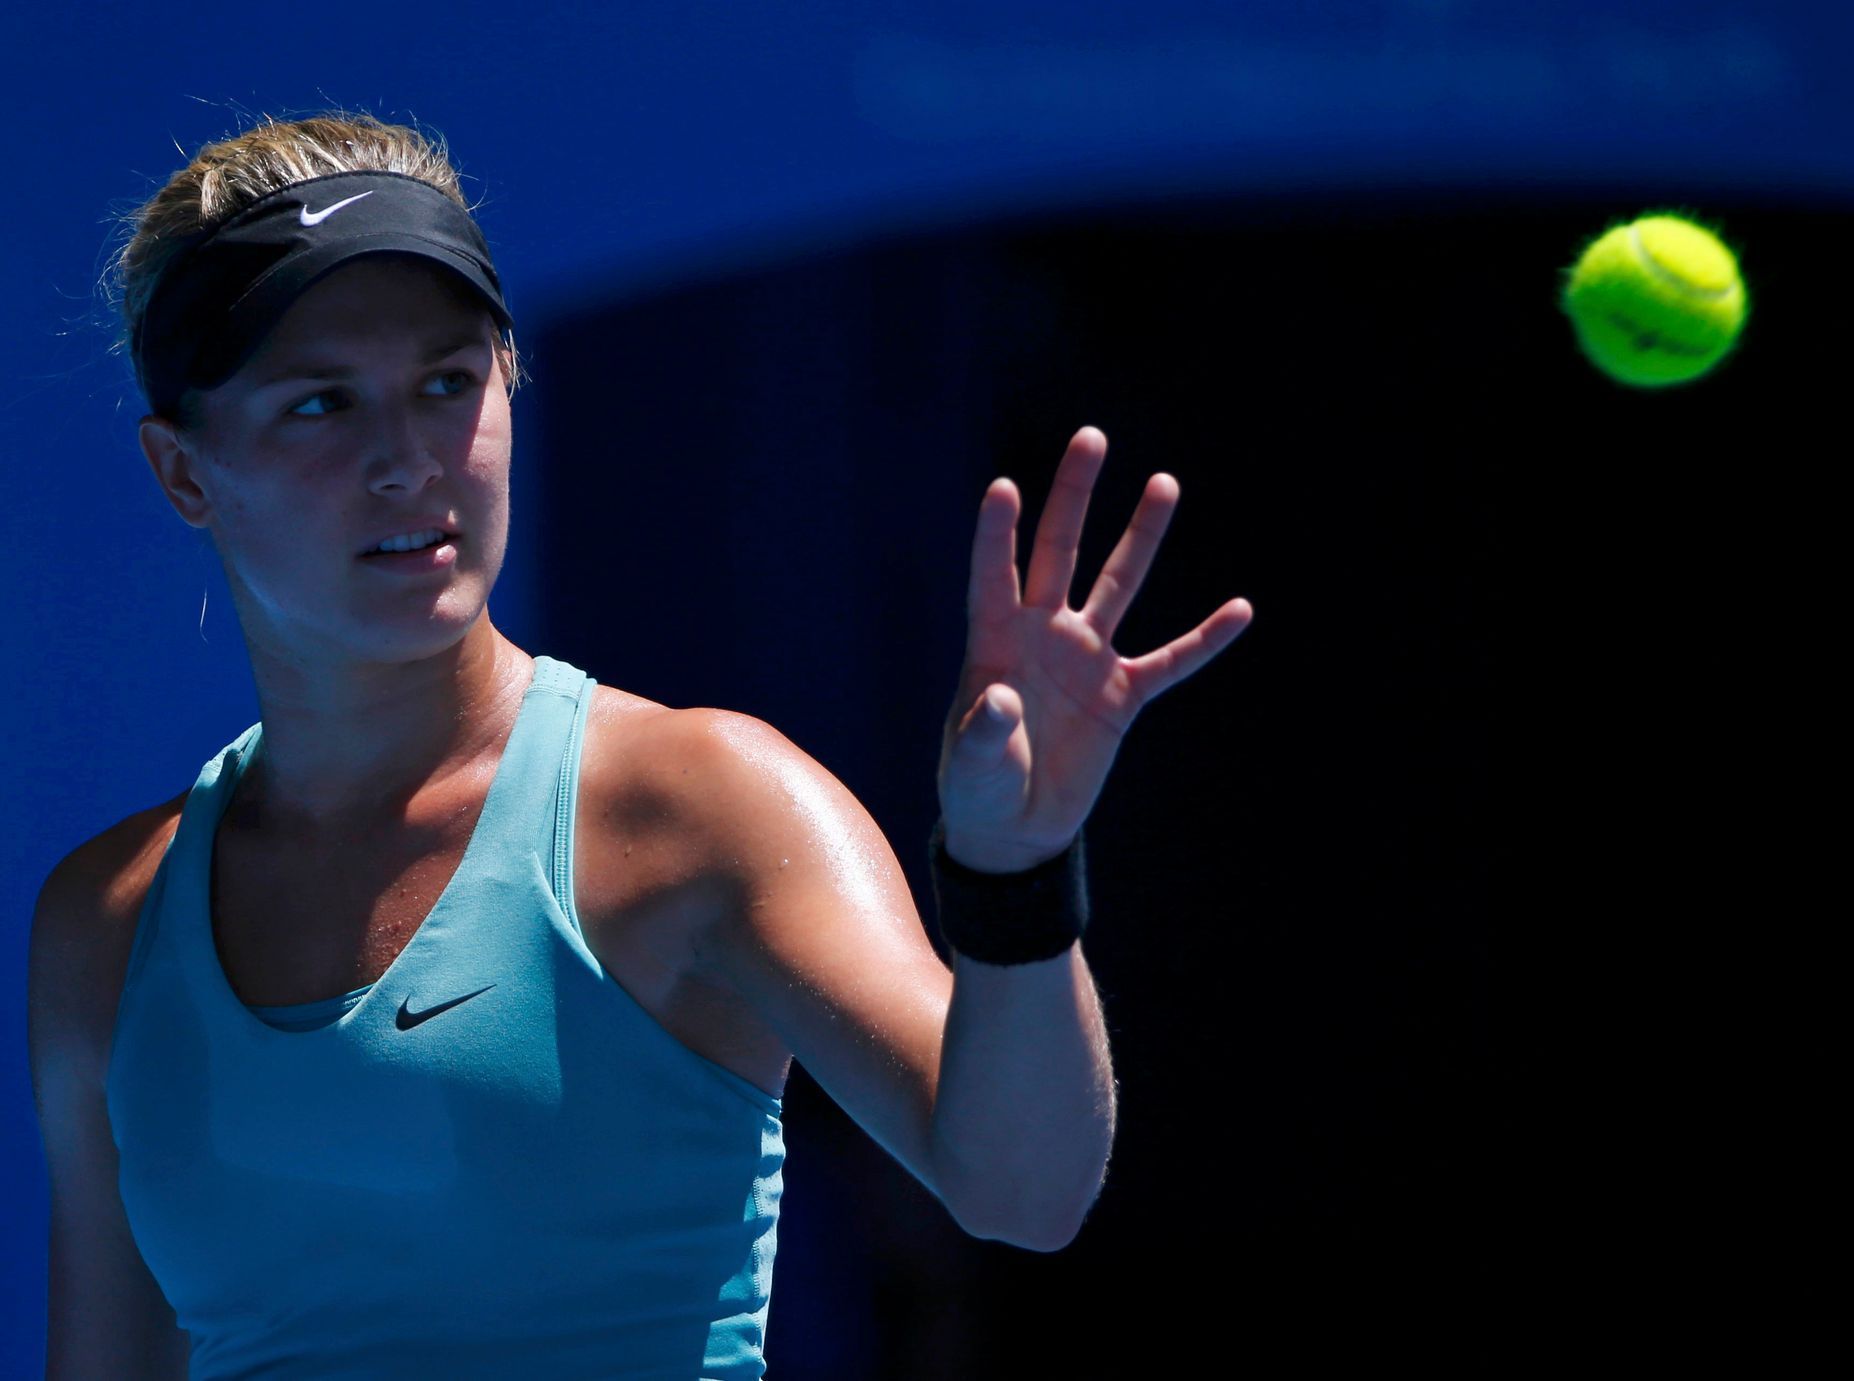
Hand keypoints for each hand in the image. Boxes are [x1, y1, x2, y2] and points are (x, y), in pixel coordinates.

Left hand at [937, 426, 1253, 871]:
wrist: (1015, 830)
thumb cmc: (978, 791)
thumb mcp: (974, 765)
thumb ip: (985, 731)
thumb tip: (1005, 699)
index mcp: (994, 642)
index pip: (995, 575)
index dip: (998, 534)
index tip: (1004, 487)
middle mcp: (1041, 635)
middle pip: (1059, 551)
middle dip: (1073, 496)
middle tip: (1090, 437)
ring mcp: (1085, 660)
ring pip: (1118, 585)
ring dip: (1142, 536)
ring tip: (1164, 482)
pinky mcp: (1120, 695)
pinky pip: (1171, 661)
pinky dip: (1205, 640)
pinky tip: (1240, 610)